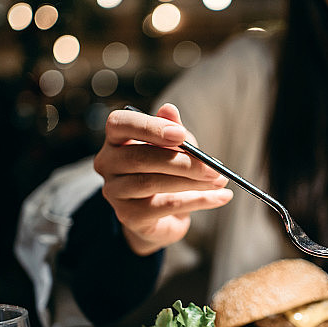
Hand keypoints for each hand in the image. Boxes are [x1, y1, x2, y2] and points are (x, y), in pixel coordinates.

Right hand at [93, 103, 232, 254]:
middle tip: (213, 167)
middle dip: (182, 162)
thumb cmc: (167, 171)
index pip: (119, 124)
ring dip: (192, 182)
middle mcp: (108, 164)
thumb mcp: (176, 147)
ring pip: (151, 183)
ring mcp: (115, 192)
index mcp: (116, 139)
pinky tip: (220, 197)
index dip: (149, 127)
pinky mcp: (128, 216)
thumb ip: (173, 130)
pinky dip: (197, 201)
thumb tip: (169, 110)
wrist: (164, 214)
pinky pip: (164, 206)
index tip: (180, 135)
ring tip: (219, 181)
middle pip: (139, 158)